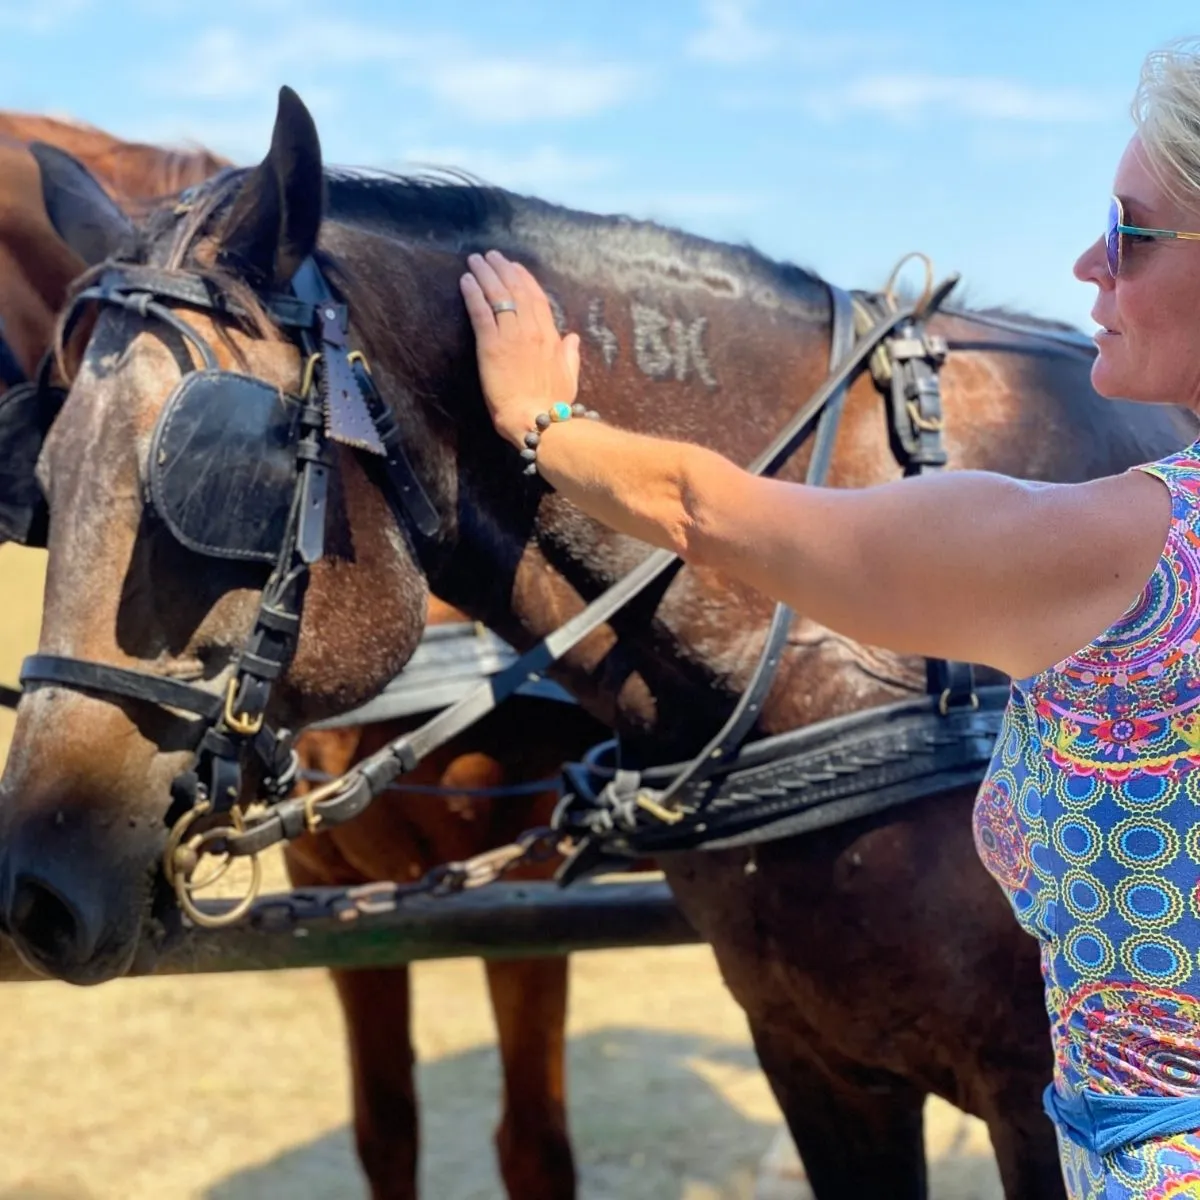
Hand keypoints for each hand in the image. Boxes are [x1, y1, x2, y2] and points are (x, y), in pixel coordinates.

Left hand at [460, 250, 581, 447]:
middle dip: (502, 269)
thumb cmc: (553, 403)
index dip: (524, 279)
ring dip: (485, 274)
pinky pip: (481, 313)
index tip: (515, 266)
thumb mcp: (569, 376)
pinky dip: (473, 294)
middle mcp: (530, 330)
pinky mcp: (491, 346)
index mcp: (550, 337)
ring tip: (475, 260)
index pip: (537, 298)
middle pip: (516, 290)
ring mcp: (511, 336)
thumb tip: (573, 337)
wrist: (536, 419)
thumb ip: (570, 354)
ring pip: (497, 295)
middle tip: (491, 255)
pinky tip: (465, 281)